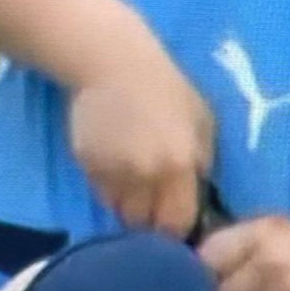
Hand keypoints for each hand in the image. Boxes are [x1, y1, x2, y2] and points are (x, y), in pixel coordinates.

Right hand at [67, 28, 214, 236]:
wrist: (113, 63)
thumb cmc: (167, 89)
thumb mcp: (203, 122)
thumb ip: (203, 163)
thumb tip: (200, 197)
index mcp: (178, 166)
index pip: (175, 224)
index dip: (175, 227)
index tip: (175, 219)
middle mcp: (144, 176)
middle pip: (143, 224)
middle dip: (149, 219)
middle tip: (154, 203)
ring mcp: (111, 172)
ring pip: (118, 210)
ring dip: (127, 204)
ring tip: (134, 181)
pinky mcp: (86, 164)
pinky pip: (100, 191)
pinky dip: (108, 185)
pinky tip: (116, 161)